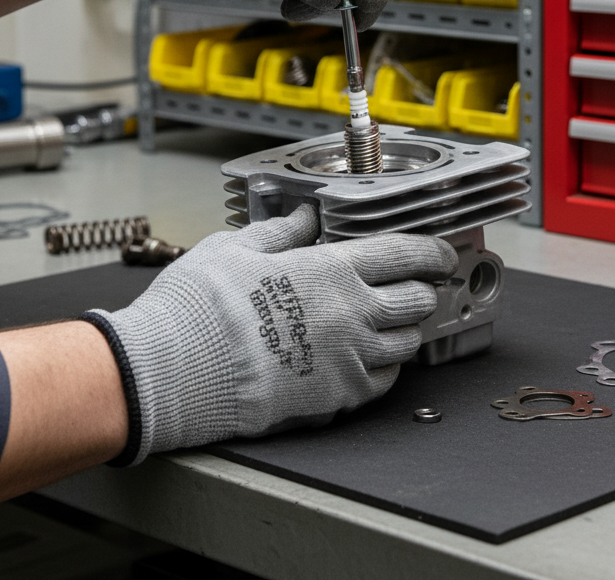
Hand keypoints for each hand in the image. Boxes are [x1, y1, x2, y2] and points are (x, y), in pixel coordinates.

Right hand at [81, 204, 457, 463]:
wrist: (175, 370)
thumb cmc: (199, 307)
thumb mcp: (233, 248)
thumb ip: (278, 232)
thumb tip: (301, 216)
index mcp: (331, 269)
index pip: (404, 254)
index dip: (431, 251)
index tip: (439, 252)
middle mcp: (351, 314)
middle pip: (416, 300)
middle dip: (422, 288)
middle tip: (416, 284)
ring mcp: (347, 359)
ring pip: (407, 343)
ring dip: (406, 329)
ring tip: (392, 321)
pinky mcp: (334, 398)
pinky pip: (383, 383)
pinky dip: (385, 368)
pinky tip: (367, 358)